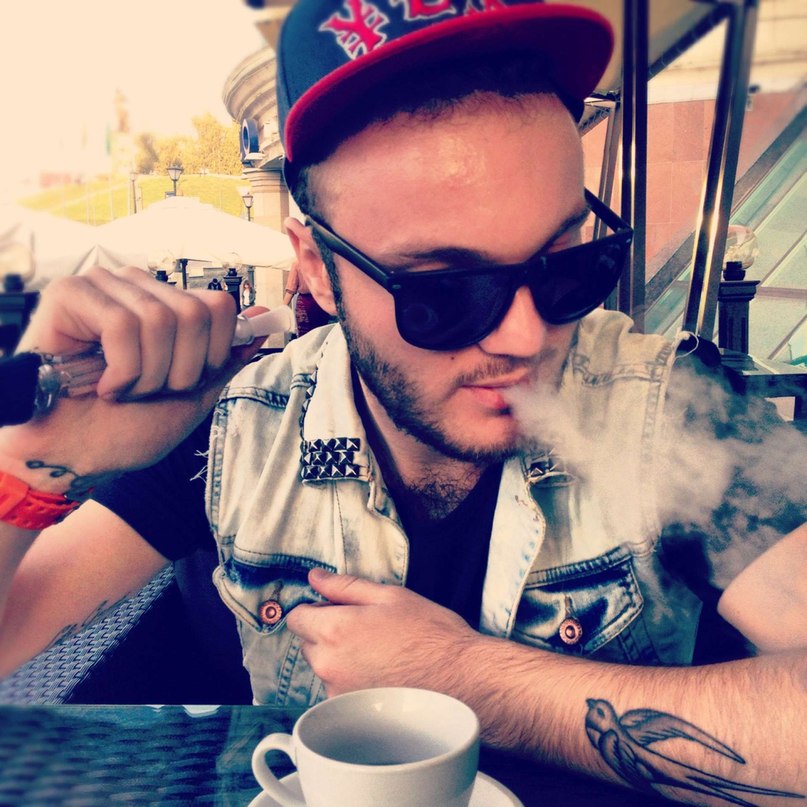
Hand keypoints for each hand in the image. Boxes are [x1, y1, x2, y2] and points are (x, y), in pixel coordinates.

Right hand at [0, 266, 266, 493]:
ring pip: (161, 319)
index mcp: (169, 305)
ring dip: (148, 375)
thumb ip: (227, 357)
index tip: (183, 383)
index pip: (220, 306)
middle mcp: (139, 288)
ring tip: (123, 390)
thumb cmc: (129, 428)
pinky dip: (121, 370)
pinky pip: (122, 325)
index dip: (212, 353)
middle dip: (180, 371)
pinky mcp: (69, 295)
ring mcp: (104, 287)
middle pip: (196, 313)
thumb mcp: (195, 395)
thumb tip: (265, 318)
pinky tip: (102, 386)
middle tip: (148, 391)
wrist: (76, 458)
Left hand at [286, 568, 478, 696]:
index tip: (334, 609)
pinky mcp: (353, 713)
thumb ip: (345, 586)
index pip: (296, 618)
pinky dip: (353, 681)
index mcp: (335, 630)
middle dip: (327, 633)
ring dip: (340, 658)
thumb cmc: (431, 635)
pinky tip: (383, 674)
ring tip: (379, 653)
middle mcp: (329, 665)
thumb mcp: (390, 596)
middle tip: (364, 628)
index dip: (314, 609)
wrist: (462, 680)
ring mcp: (339, 693)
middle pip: (308, 643)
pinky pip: (339, 690)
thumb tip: (316, 577)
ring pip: (324, 668)